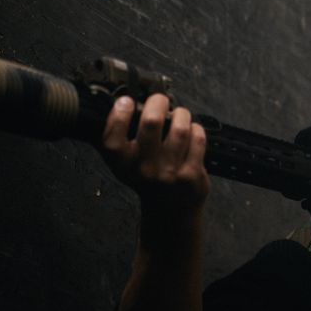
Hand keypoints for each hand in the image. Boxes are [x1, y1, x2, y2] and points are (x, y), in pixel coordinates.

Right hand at [101, 93, 209, 219]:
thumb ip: (118, 136)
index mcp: (121, 163)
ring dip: (181, 115)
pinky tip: (191, 131)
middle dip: (158, 102)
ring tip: (179, 115)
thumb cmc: (146, 178)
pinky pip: (197, 139)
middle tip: (160, 101)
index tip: (127, 102)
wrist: (169, 210)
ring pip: (180, 128)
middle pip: (151, 122)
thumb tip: (122, 100)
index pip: (113, 132)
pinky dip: (196, 129)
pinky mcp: (191, 175)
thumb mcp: (124, 162)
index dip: (120, 111)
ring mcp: (169, 173)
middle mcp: (143, 168)